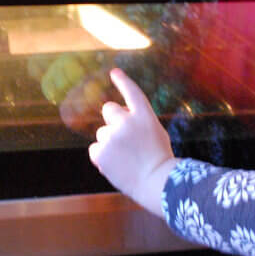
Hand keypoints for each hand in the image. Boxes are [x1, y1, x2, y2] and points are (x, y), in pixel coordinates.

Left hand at [88, 68, 177, 217]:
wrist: (156, 182)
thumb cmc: (159, 160)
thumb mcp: (155, 133)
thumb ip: (138, 123)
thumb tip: (116, 120)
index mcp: (145, 116)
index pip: (132, 93)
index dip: (122, 81)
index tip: (114, 72)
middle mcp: (127, 122)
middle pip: (109, 109)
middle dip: (113, 120)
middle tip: (124, 138)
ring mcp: (112, 137)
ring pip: (102, 133)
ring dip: (110, 142)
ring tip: (125, 158)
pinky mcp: (101, 152)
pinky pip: (95, 148)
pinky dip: (102, 156)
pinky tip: (116, 165)